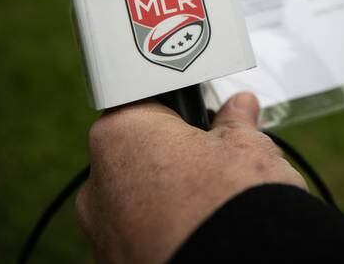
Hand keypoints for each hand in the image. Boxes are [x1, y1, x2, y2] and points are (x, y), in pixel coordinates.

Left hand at [75, 92, 306, 262]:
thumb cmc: (231, 207)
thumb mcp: (246, 147)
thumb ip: (235, 122)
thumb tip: (239, 110)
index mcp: (119, 137)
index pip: (145, 105)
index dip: (181, 112)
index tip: (206, 122)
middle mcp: (98, 187)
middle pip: (139, 156)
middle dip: (174, 157)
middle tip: (216, 165)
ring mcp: (103, 236)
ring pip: (138, 202)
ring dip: (169, 199)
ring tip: (213, 206)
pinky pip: (143, 238)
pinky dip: (168, 233)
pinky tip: (202, 233)